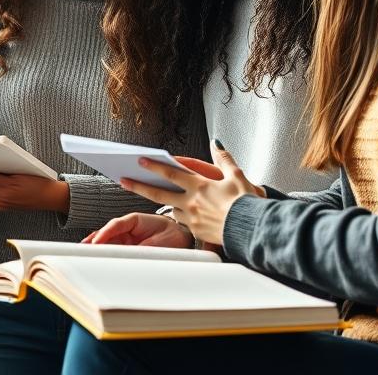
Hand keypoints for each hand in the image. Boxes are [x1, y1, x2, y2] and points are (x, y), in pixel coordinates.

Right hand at [81, 212, 192, 247]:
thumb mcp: (160, 242)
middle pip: (107, 233)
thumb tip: (130, 256)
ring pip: (108, 241)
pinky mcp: (128, 247)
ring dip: (97, 247)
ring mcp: (127, 237)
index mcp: (134, 220)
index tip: (96, 242)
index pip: (115, 225)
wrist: (182, 237)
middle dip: (95, 241)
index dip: (105, 233)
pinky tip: (94, 255)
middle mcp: (128, 229)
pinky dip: (104, 252)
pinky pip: (114, 249)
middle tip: (84, 249)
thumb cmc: (172, 235)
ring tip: (84, 253)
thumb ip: (144, 248)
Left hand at [117, 141, 261, 245]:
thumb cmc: (248, 204)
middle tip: (124, 180)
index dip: (155, 166)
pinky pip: (183, 222)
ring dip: (163, 202)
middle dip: (139, 186)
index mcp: (200, 187)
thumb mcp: (237, 176)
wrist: (253, 230)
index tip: (140, 160)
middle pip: (159, 193)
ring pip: (171, 208)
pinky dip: (180, 215)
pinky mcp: (197, 232)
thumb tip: (216, 143)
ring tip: (156, 196)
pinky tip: (181, 212)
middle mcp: (192, 202)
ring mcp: (193, 219)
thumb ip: (224, 158)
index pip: (171, 173)